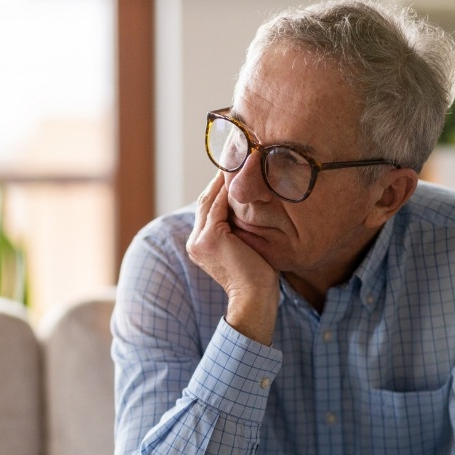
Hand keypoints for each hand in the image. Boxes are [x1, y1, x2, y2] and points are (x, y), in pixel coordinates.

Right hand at [187, 172, 279, 344]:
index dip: (220, 187)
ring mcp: (199, 240)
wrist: (255, 299)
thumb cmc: (258, 278)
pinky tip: (240, 173)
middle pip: (207, 200)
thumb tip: (254, 208)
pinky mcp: (210, 238)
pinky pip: (219, 205)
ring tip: (238, 157)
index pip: (209, 208)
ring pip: (211, 199)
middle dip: (220, 177)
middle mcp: (195, 241)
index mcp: (200, 244)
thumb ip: (241, 229)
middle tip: (236, 154)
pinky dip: (229, 188)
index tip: (235, 168)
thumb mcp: (247, 248)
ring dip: (224, 177)